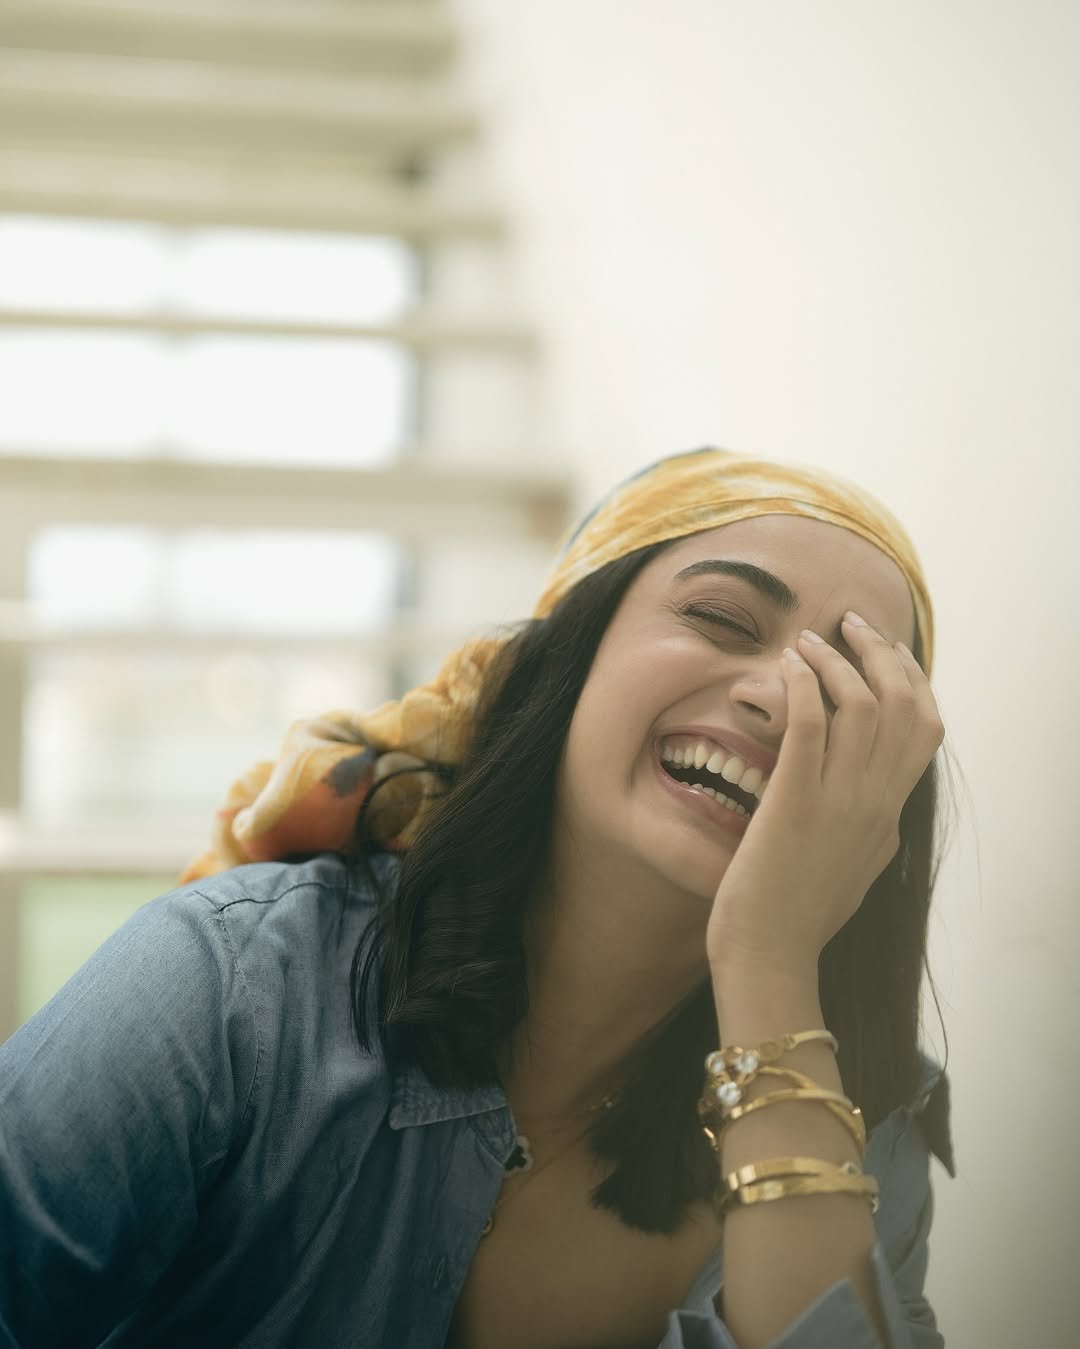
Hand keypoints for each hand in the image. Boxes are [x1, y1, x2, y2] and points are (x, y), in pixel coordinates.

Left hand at [704, 614, 944, 976]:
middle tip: (852, 624)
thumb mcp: (855, 870)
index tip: (888, 650)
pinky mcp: (795, 802)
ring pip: (863, 706)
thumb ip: (870, 832)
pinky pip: (810, 724)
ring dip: (837, 661)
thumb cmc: (798, 918)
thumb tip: (879, 814)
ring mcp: (840, 802)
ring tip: (811, 639)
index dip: (911, 679)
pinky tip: (788, 666)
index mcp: (889, 815)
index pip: (924, 729)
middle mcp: (875, 803)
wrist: (771, 958)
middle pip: (905, 705)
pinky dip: (802, 684)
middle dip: (883, 653)